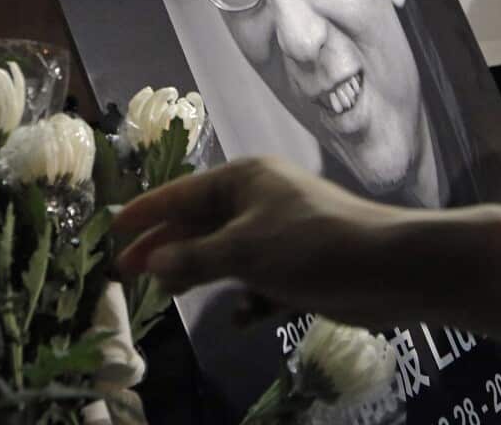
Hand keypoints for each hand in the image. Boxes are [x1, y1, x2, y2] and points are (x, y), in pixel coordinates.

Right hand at [114, 157, 415, 326]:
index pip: (181, 194)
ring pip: (227, 254)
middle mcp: (260, 200)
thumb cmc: (310, 246)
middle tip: (128, 272)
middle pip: (200, 224)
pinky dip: (250, 299)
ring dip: (202, 275)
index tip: (113, 230)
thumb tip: (154, 263)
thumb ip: (193, 259)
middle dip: (167, 249)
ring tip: (171, 295)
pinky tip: (244, 319)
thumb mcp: (243, 251)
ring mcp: (280, 233)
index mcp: (244, 180)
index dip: (145, 213)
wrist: (387, 269)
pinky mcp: (300, 266)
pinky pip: (260, 282)